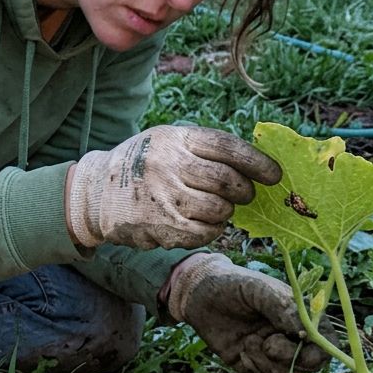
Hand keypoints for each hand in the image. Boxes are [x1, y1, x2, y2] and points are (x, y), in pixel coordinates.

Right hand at [66, 125, 280, 250]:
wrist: (97, 193)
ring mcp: (165, 198)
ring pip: (219, 210)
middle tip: (244, 194)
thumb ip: (202, 150)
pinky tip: (200, 223)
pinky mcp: (162, 227)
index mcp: (174, 138)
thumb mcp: (166, 142)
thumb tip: (253, 166)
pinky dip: (211, 230)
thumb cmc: (143, 164)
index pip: (227, 148)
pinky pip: (205, 233)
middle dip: (244, 191)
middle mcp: (169, 165)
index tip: (274, 175)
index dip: (257, 162)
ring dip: (225, 212)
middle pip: (227, 182)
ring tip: (215, 208)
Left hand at [167, 253, 331, 372]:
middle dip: (288, 358)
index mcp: (300, 318)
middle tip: (268, 343)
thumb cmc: (232, 285)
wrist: (197, 295)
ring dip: (265, 363)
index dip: (319, 351)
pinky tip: (240, 354)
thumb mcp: (258, 289)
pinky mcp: (253, 369)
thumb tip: (308, 333)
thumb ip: (284, 308)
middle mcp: (291, 340)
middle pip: (308, 366)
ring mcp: (272, 356)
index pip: (326, 344)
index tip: (299, 343)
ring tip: (248, 340)